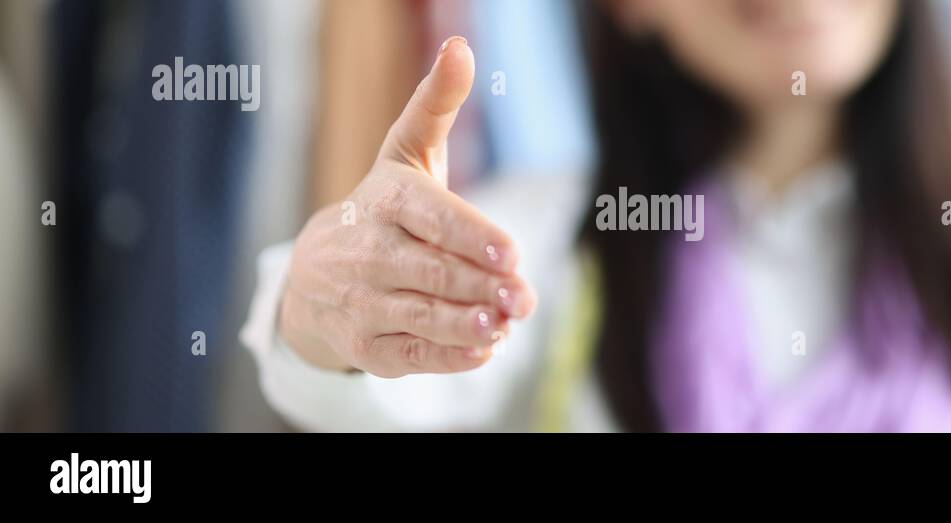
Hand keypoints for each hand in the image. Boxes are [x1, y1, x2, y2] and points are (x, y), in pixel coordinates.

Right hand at [279, 36, 535, 377]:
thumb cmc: (384, 208)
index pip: (431, 217)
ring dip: (466, 323)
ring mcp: (364, 302)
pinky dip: (448, 356)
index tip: (511, 251)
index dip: (470, 235)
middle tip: (524, 296)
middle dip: (481, 284)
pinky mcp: (369, 346)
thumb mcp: (404, 154)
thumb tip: (462, 48)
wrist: (315, 276)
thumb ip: (437, 105)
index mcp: (385, 201)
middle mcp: (369, 253)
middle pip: (431, 271)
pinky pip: (411, 354)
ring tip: (506, 325)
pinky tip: (484, 352)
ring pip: (421, 315)